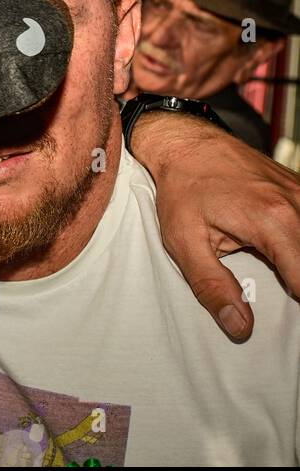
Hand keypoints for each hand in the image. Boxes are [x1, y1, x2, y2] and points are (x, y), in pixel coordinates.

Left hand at [132, 111, 299, 339]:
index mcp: (274, 222)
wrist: (187, 144)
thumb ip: (212, 285)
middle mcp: (299, 206)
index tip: (287, 326)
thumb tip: (239, 325)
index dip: (299, 306)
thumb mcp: (184, 241)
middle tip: (283, 295)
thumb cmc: (183, 190)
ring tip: (285, 279)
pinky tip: (288, 257)